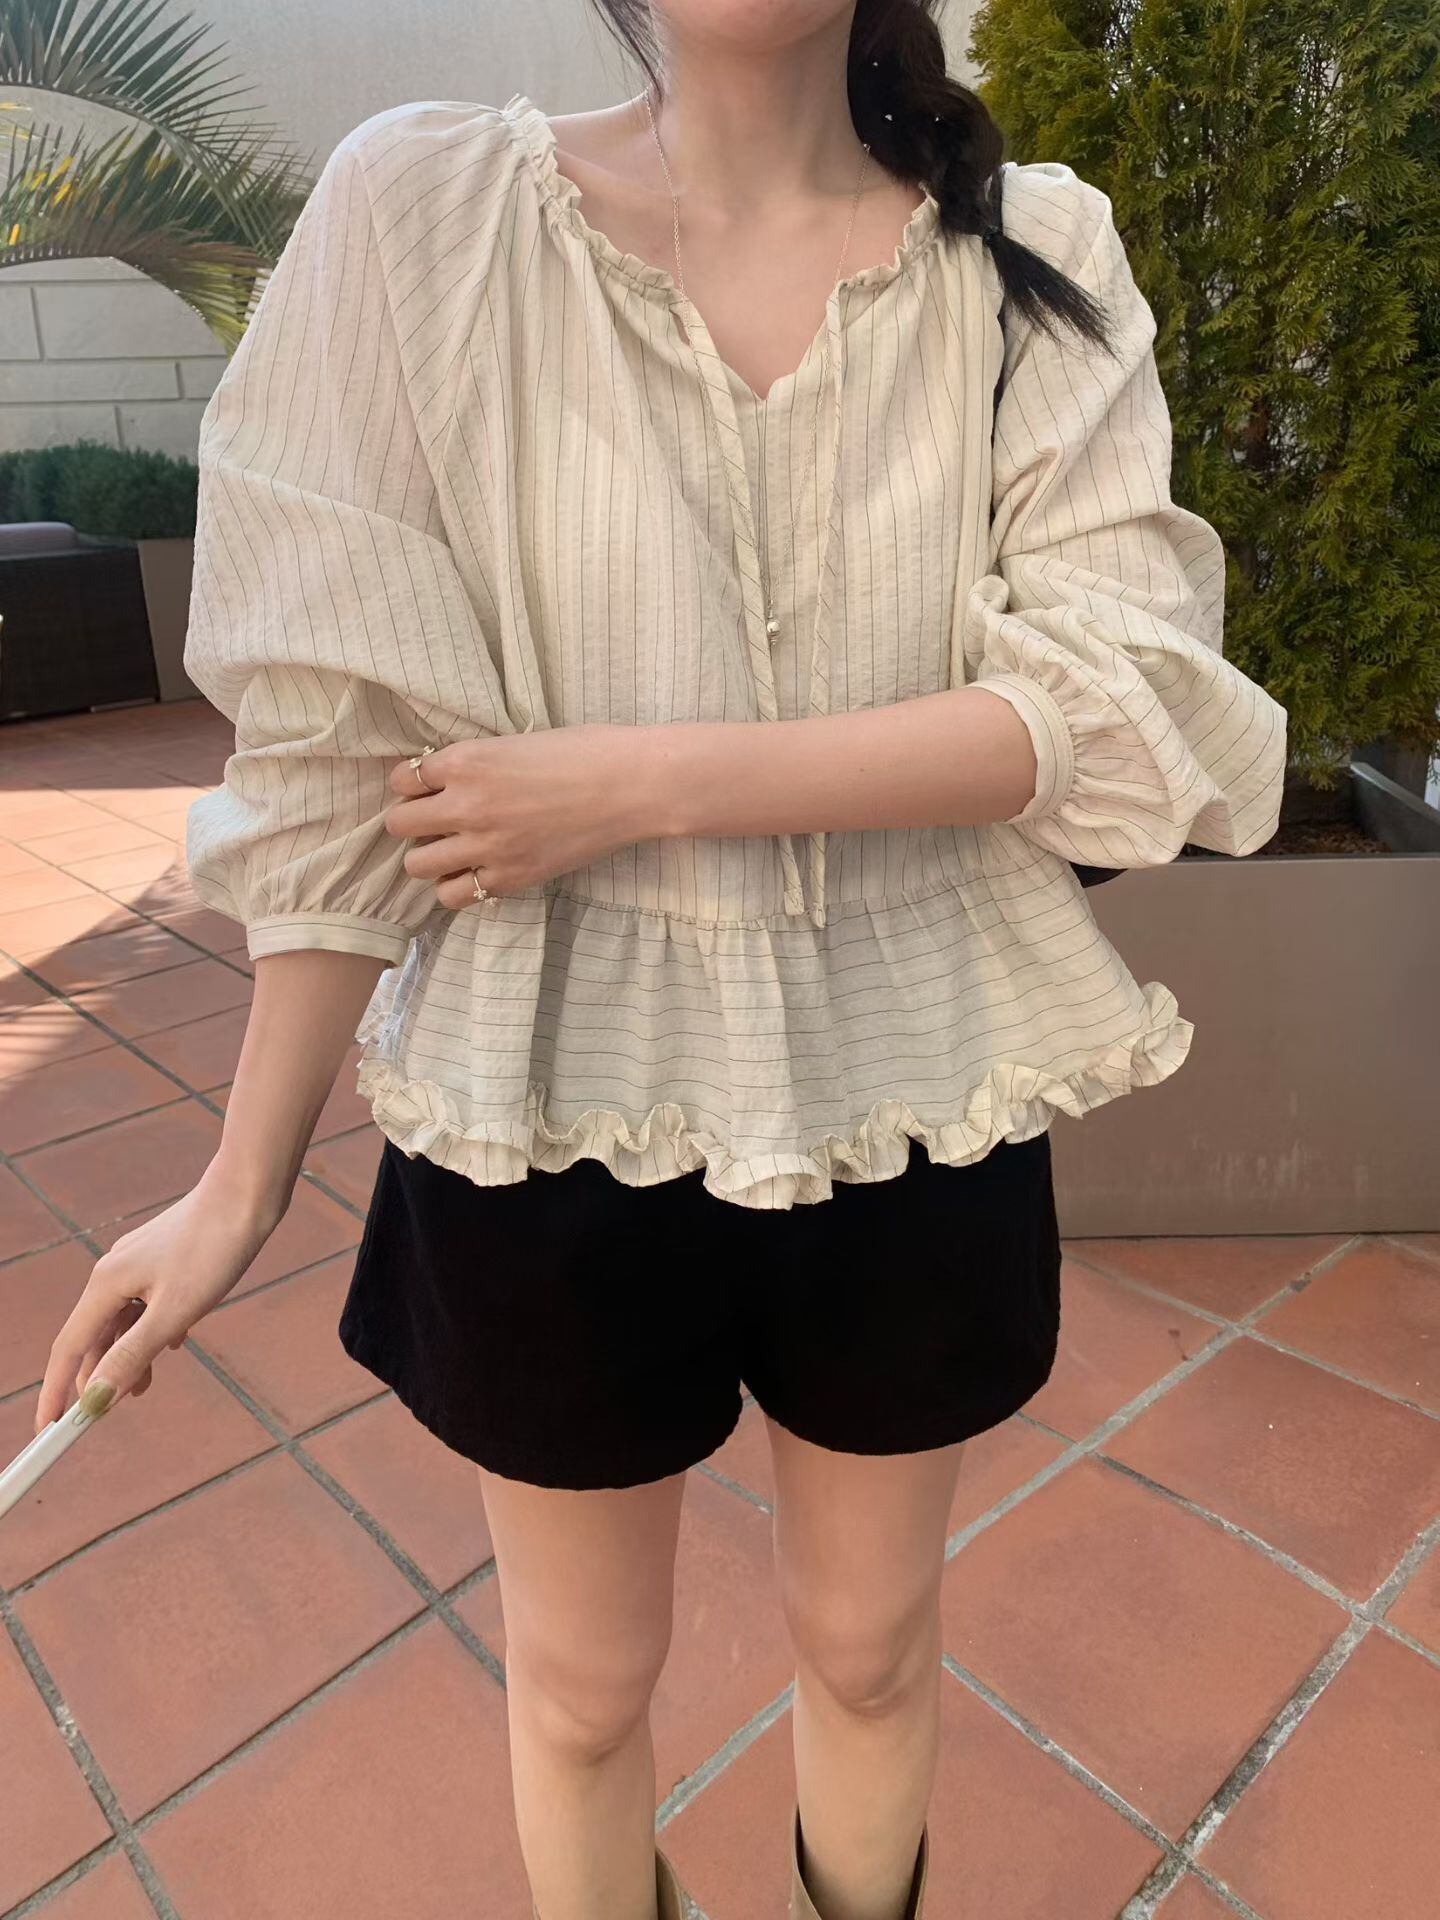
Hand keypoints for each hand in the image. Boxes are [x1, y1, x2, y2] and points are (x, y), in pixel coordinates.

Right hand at [33, 1171, 285, 1433]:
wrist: (248, 1194)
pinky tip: (175, 1341)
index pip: (69, 1349)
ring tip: (146, 1386)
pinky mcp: (164, 1258)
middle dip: (99, 1376)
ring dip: (129, 1356)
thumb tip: (95, 1399)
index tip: (49, 1430)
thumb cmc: (213, 1249)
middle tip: (110, 1413)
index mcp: (106, 1285)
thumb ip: (132, 1355)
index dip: (56, 1391)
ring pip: (123, 1321)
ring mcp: (139, 1263)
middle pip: (94, 1336)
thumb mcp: (174, 1312)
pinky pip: (147, 1303)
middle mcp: (114, 1272)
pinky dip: (153, 1329)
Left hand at [384, 725, 664, 904]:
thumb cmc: (585, 752)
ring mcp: (486, 847)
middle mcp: (466, 805)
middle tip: (436, 820)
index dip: (413, 783)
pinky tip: (475, 872)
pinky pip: (456, 896)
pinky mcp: (510, 878)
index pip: (402, 779)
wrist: (632, 786)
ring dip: (429, 857)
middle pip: (399, 824)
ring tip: (452, 850)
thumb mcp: (516, 742)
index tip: (429, 787)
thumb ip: (477, 763)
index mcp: (466, 761)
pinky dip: (458, 887)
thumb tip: (449, 778)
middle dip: (413, 821)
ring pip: (417, 866)